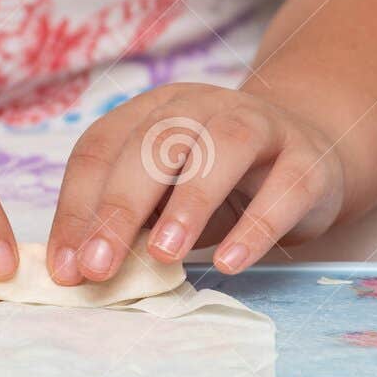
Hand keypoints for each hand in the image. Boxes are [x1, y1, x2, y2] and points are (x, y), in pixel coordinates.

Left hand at [46, 83, 345, 282]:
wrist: (311, 157)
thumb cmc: (217, 185)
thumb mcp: (163, 198)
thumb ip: (127, 224)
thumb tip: (78, 269)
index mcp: (152, 111)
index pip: (101, 149)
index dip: (77, 208)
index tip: (65, 268)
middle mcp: (202, 106)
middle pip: (154, 145)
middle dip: (120, 207)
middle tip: (99, 266)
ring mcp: (260, 126)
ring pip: (222, 148)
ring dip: (188, 204)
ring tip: (163, 255)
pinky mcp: (308, 159)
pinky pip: (285, 187)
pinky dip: (256, 226)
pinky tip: (229, 262)